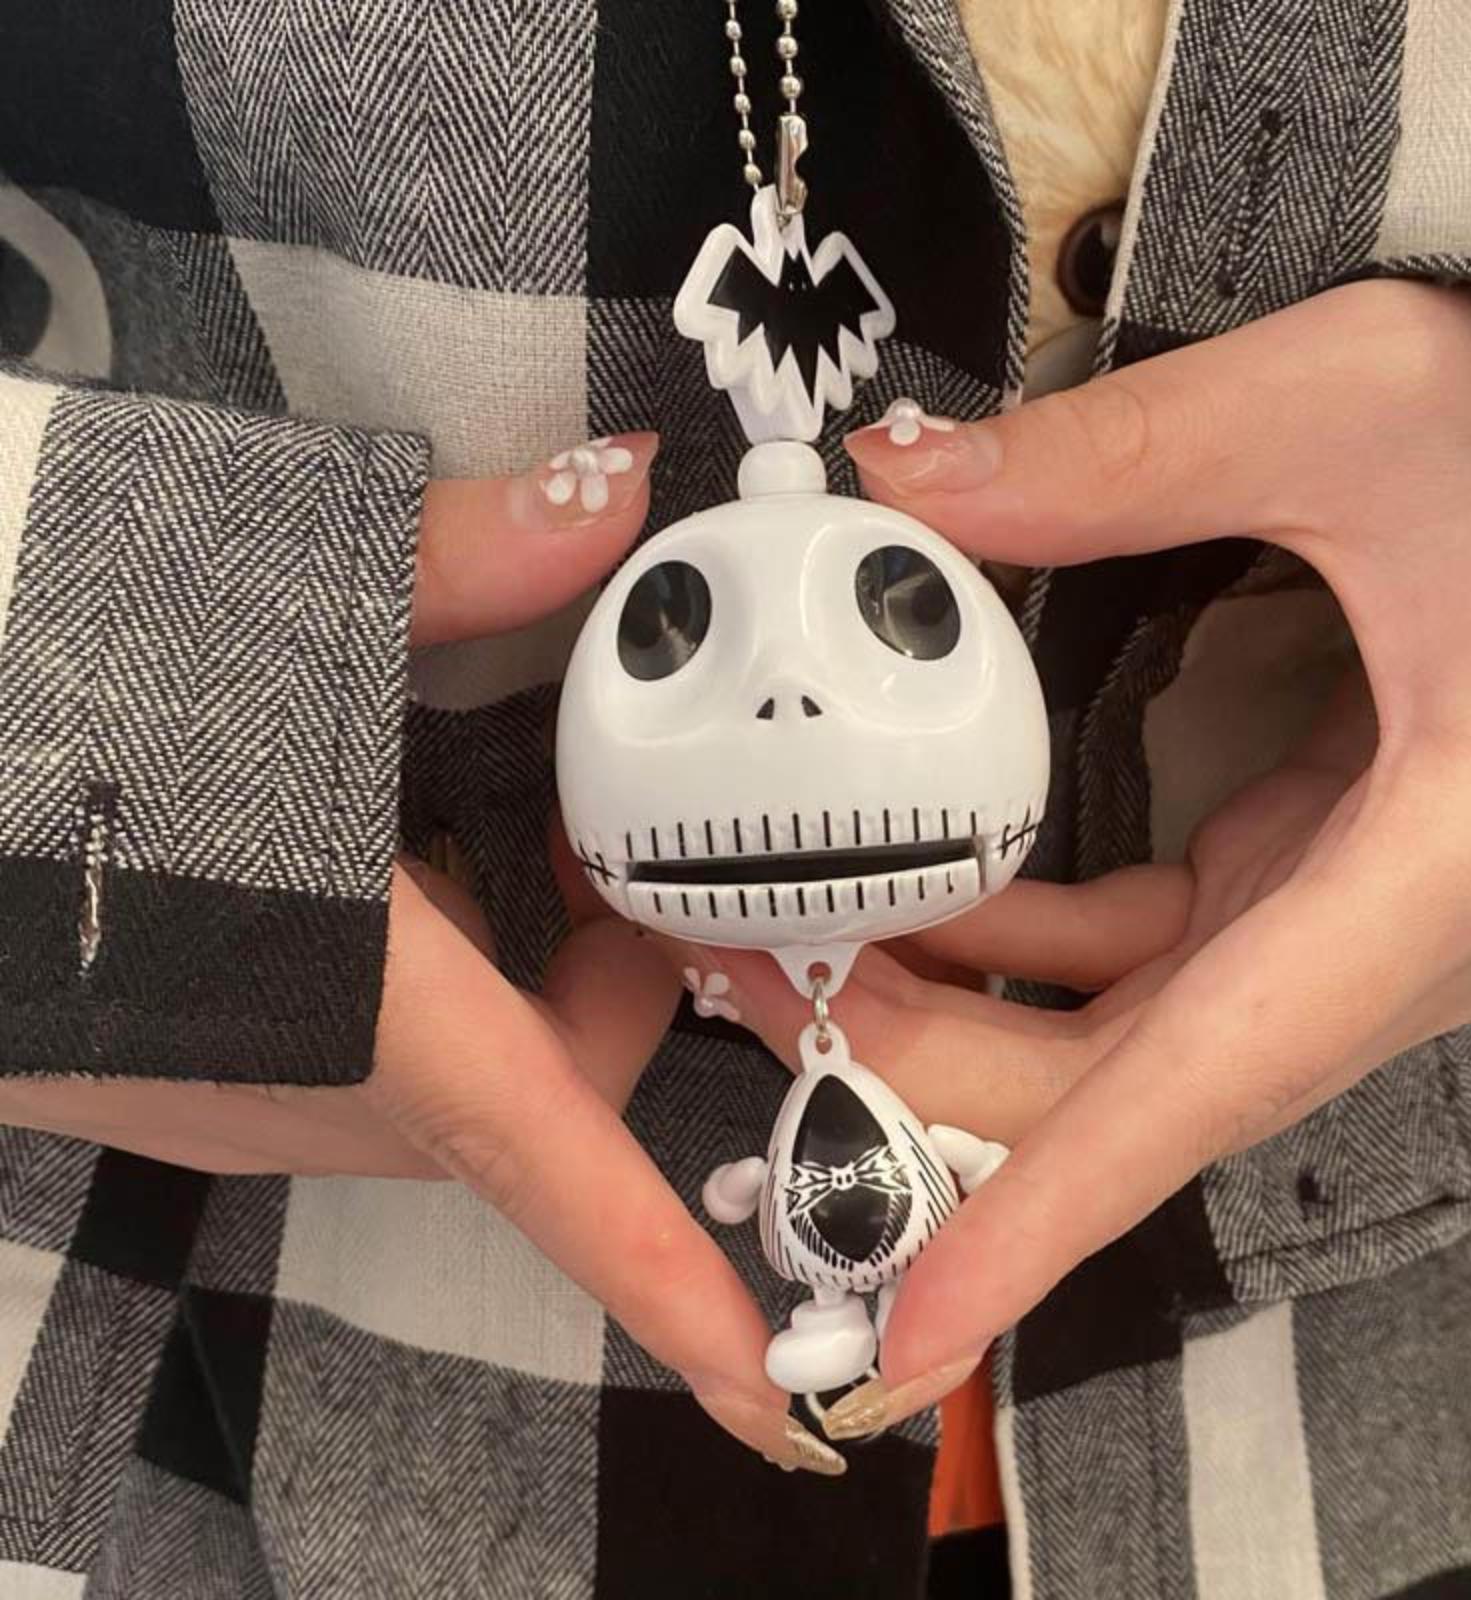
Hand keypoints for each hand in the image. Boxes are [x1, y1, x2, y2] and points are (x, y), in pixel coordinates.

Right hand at [0, 437, 840, 1473]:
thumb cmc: (33, 642)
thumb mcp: (267, 574)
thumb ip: (466, 551)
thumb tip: (618, 487)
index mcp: (334, 980)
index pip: (541, 1151)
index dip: (662, 1275)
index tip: (766, 1382)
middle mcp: (274, 1080)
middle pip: (530, 1103)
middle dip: (608, 992)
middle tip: (608, 843)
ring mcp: (207, 1097)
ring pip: (441, 1097)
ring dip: (507, 992)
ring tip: (480, 827)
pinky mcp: (162, 1078)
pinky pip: (344, 1077)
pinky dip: (408, 998)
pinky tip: (363, 864)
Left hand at [689, 281, 1470, 1437]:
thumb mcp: (1354, 396)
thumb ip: (1121, 457)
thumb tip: (902, 490)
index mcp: (1457, 846)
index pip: (1222, 1072)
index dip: (1055, 1208)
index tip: (912, 1330)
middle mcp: (1410, 928)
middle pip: (1137, 1078)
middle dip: (926, 1065)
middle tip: (748, 984)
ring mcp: (1361, 915)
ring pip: (1132, 1039)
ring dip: (956, 1008)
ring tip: (788, 946)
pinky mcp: (1321, 874)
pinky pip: (1149, 966)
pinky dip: (1020, 949)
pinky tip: (913, 903)